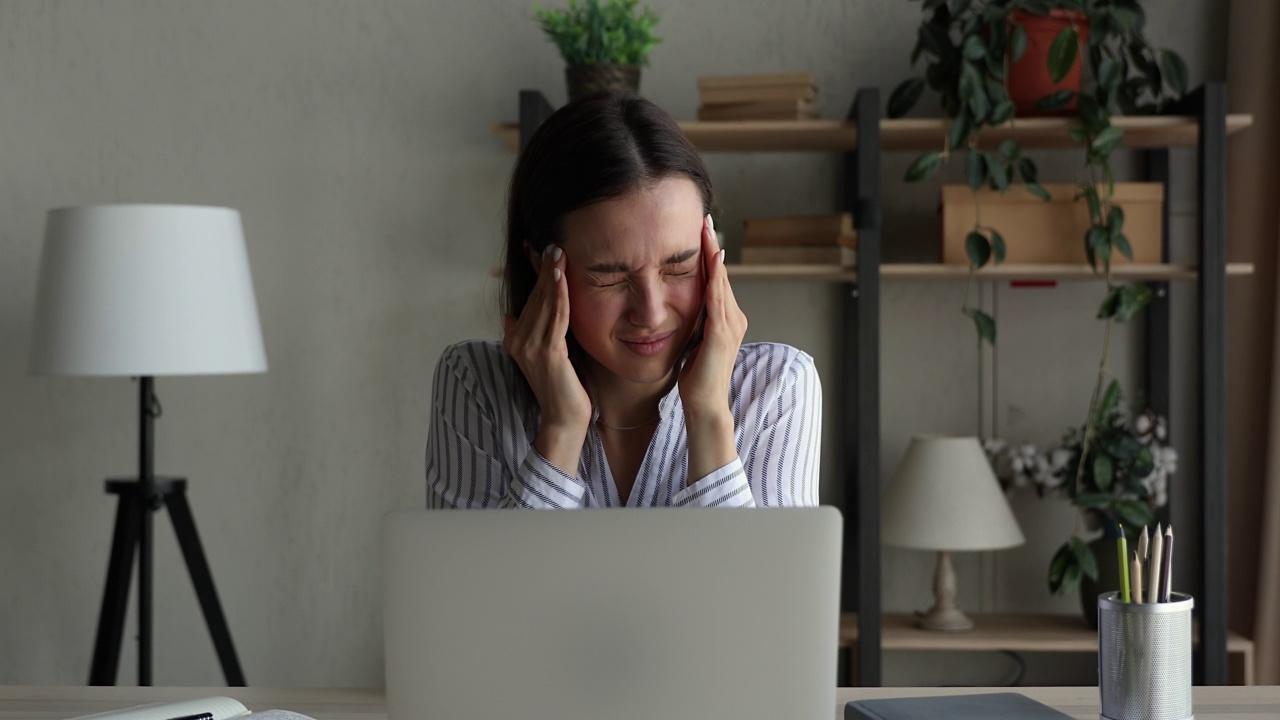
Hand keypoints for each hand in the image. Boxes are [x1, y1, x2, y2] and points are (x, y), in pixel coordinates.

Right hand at [503, 245, 591, 468]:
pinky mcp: (547, 352)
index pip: (529, 297)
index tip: (539, 249)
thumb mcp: (552, 353)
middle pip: (535, 296)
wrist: (565, 418)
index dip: (535, 273)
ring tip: (557, 252)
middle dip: (544, 268)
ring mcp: (530, 346)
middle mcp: (518, 340)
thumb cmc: (565, 387)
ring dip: (551, 275)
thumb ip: (542, 331)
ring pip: (543, 303)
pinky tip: (561, 277)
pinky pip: (554, 316)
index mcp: (516, 338)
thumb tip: (519, 315)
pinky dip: (558, 295)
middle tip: (553, 243)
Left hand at [679, 215, 746, 420]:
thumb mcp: (693, 340)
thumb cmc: (696, 377)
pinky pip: (718, 300)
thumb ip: (694, 320)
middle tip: (704, 216)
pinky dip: (715, 278)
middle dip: (712, 244)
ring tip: (706, 229)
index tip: (701, 227)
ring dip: (713, 254)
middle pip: (722, 273)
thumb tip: (682, 302)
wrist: (705, 405)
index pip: (717, 278)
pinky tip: (711, 260)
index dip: (709, 252)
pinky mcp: (722, 335)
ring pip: (722, 281)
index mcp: (727, 318)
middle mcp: (734, 318)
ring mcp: (731, 326)